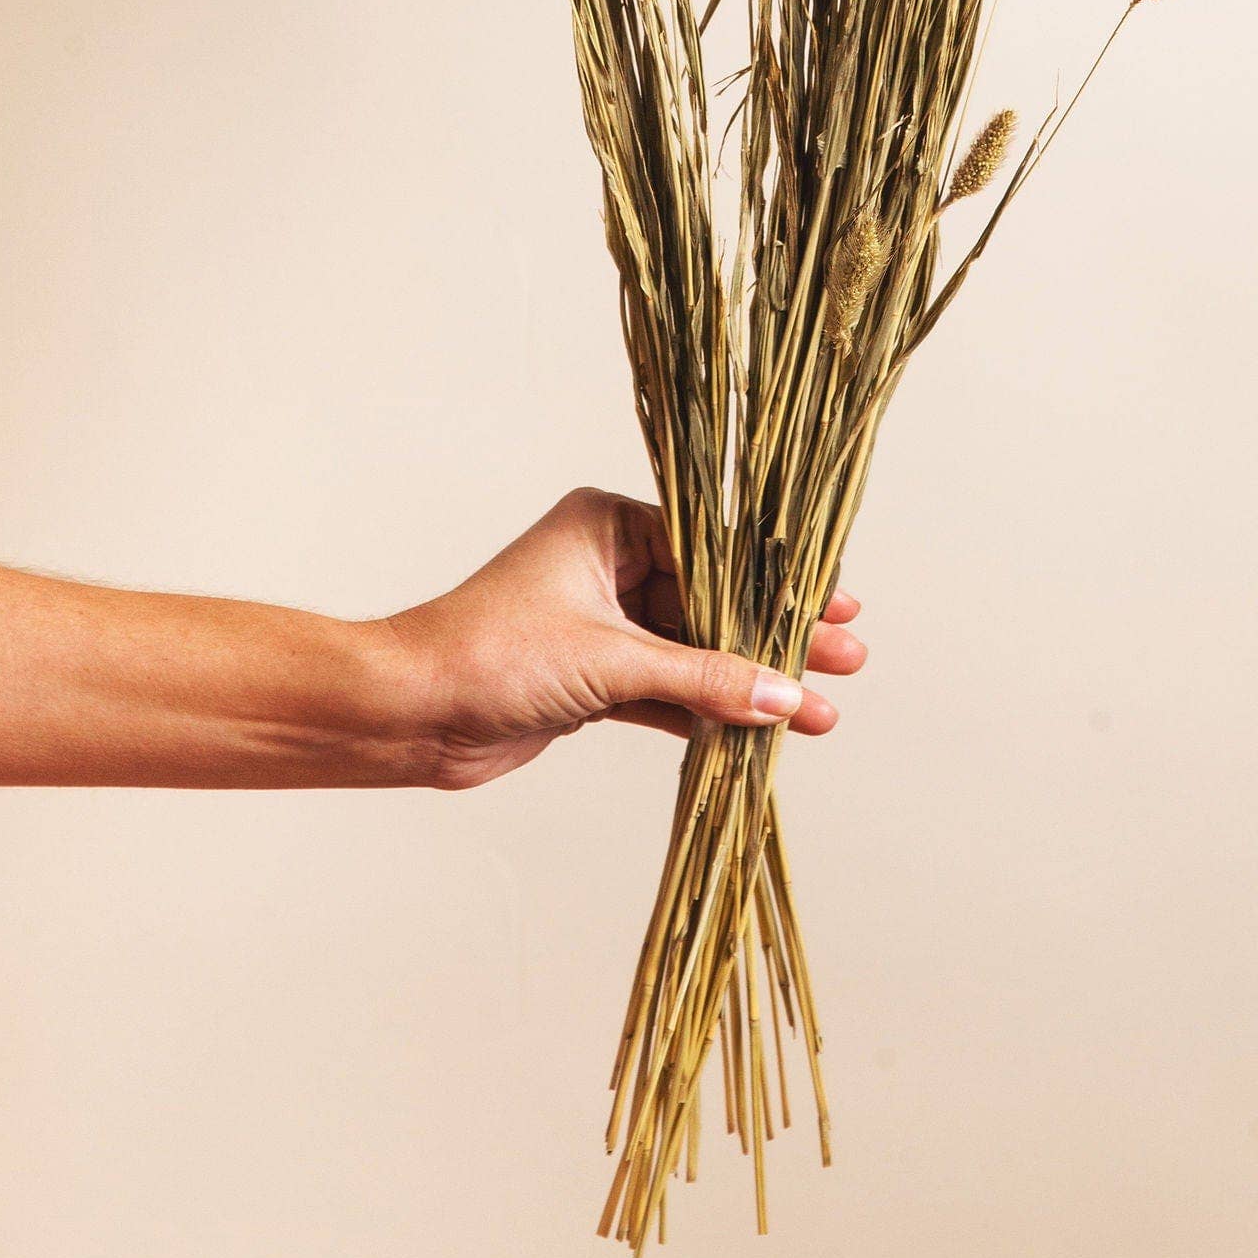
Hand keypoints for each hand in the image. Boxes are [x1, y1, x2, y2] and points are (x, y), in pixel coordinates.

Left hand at [372, 486, 867, 791]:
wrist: (409, 715)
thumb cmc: (492, 655)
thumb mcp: (611, 661)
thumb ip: (703, 678)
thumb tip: (784, 696)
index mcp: (608, 526)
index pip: (716, 548)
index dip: (779, 582)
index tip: (838, 603)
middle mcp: (607, 565)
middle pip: (714, 600)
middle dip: (778, 635)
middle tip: (848, 658)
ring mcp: (600, 624)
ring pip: (695, 651)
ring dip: (749, 681)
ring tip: (819, 711)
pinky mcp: (591, 679)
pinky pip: (667, 690)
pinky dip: (707, 712)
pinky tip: (760, 731)